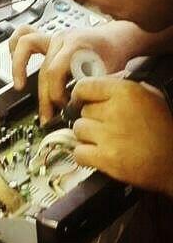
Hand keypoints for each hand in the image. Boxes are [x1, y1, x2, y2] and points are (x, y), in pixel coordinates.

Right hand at [9, 22, 144, 123]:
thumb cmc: (114, 56)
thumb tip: (75, 108)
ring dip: (18, 66)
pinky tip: (17, 64)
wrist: (118, 40)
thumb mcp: (107, 74)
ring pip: (25, 46)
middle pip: (42, 69)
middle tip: (48, 115)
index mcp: (76, 45)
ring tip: (19, 86)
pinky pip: (23, 36)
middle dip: (44, 96)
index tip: (63, 107)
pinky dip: (15, 48)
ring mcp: (52, 36)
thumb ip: (90, 89)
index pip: (53, 72)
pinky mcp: (47, 38)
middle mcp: (61, 38)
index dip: (55, 93)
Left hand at [70, 77, 172, 195]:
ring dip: (87, 137)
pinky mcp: (105, 158)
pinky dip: (85, 155)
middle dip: (92, 118)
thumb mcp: (151, 96)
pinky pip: (78, 152)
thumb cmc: (162, 130)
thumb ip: (123, 86)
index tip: (80, 100)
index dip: (80, 95)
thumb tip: (102, 81)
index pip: (85, 87)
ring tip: (106, 140)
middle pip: (82, 111)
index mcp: (127, 91)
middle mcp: (116, 111)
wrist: (172, 161)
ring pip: (78, 130)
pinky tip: (99, 154)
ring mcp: (109, 136)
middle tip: (107, 126)